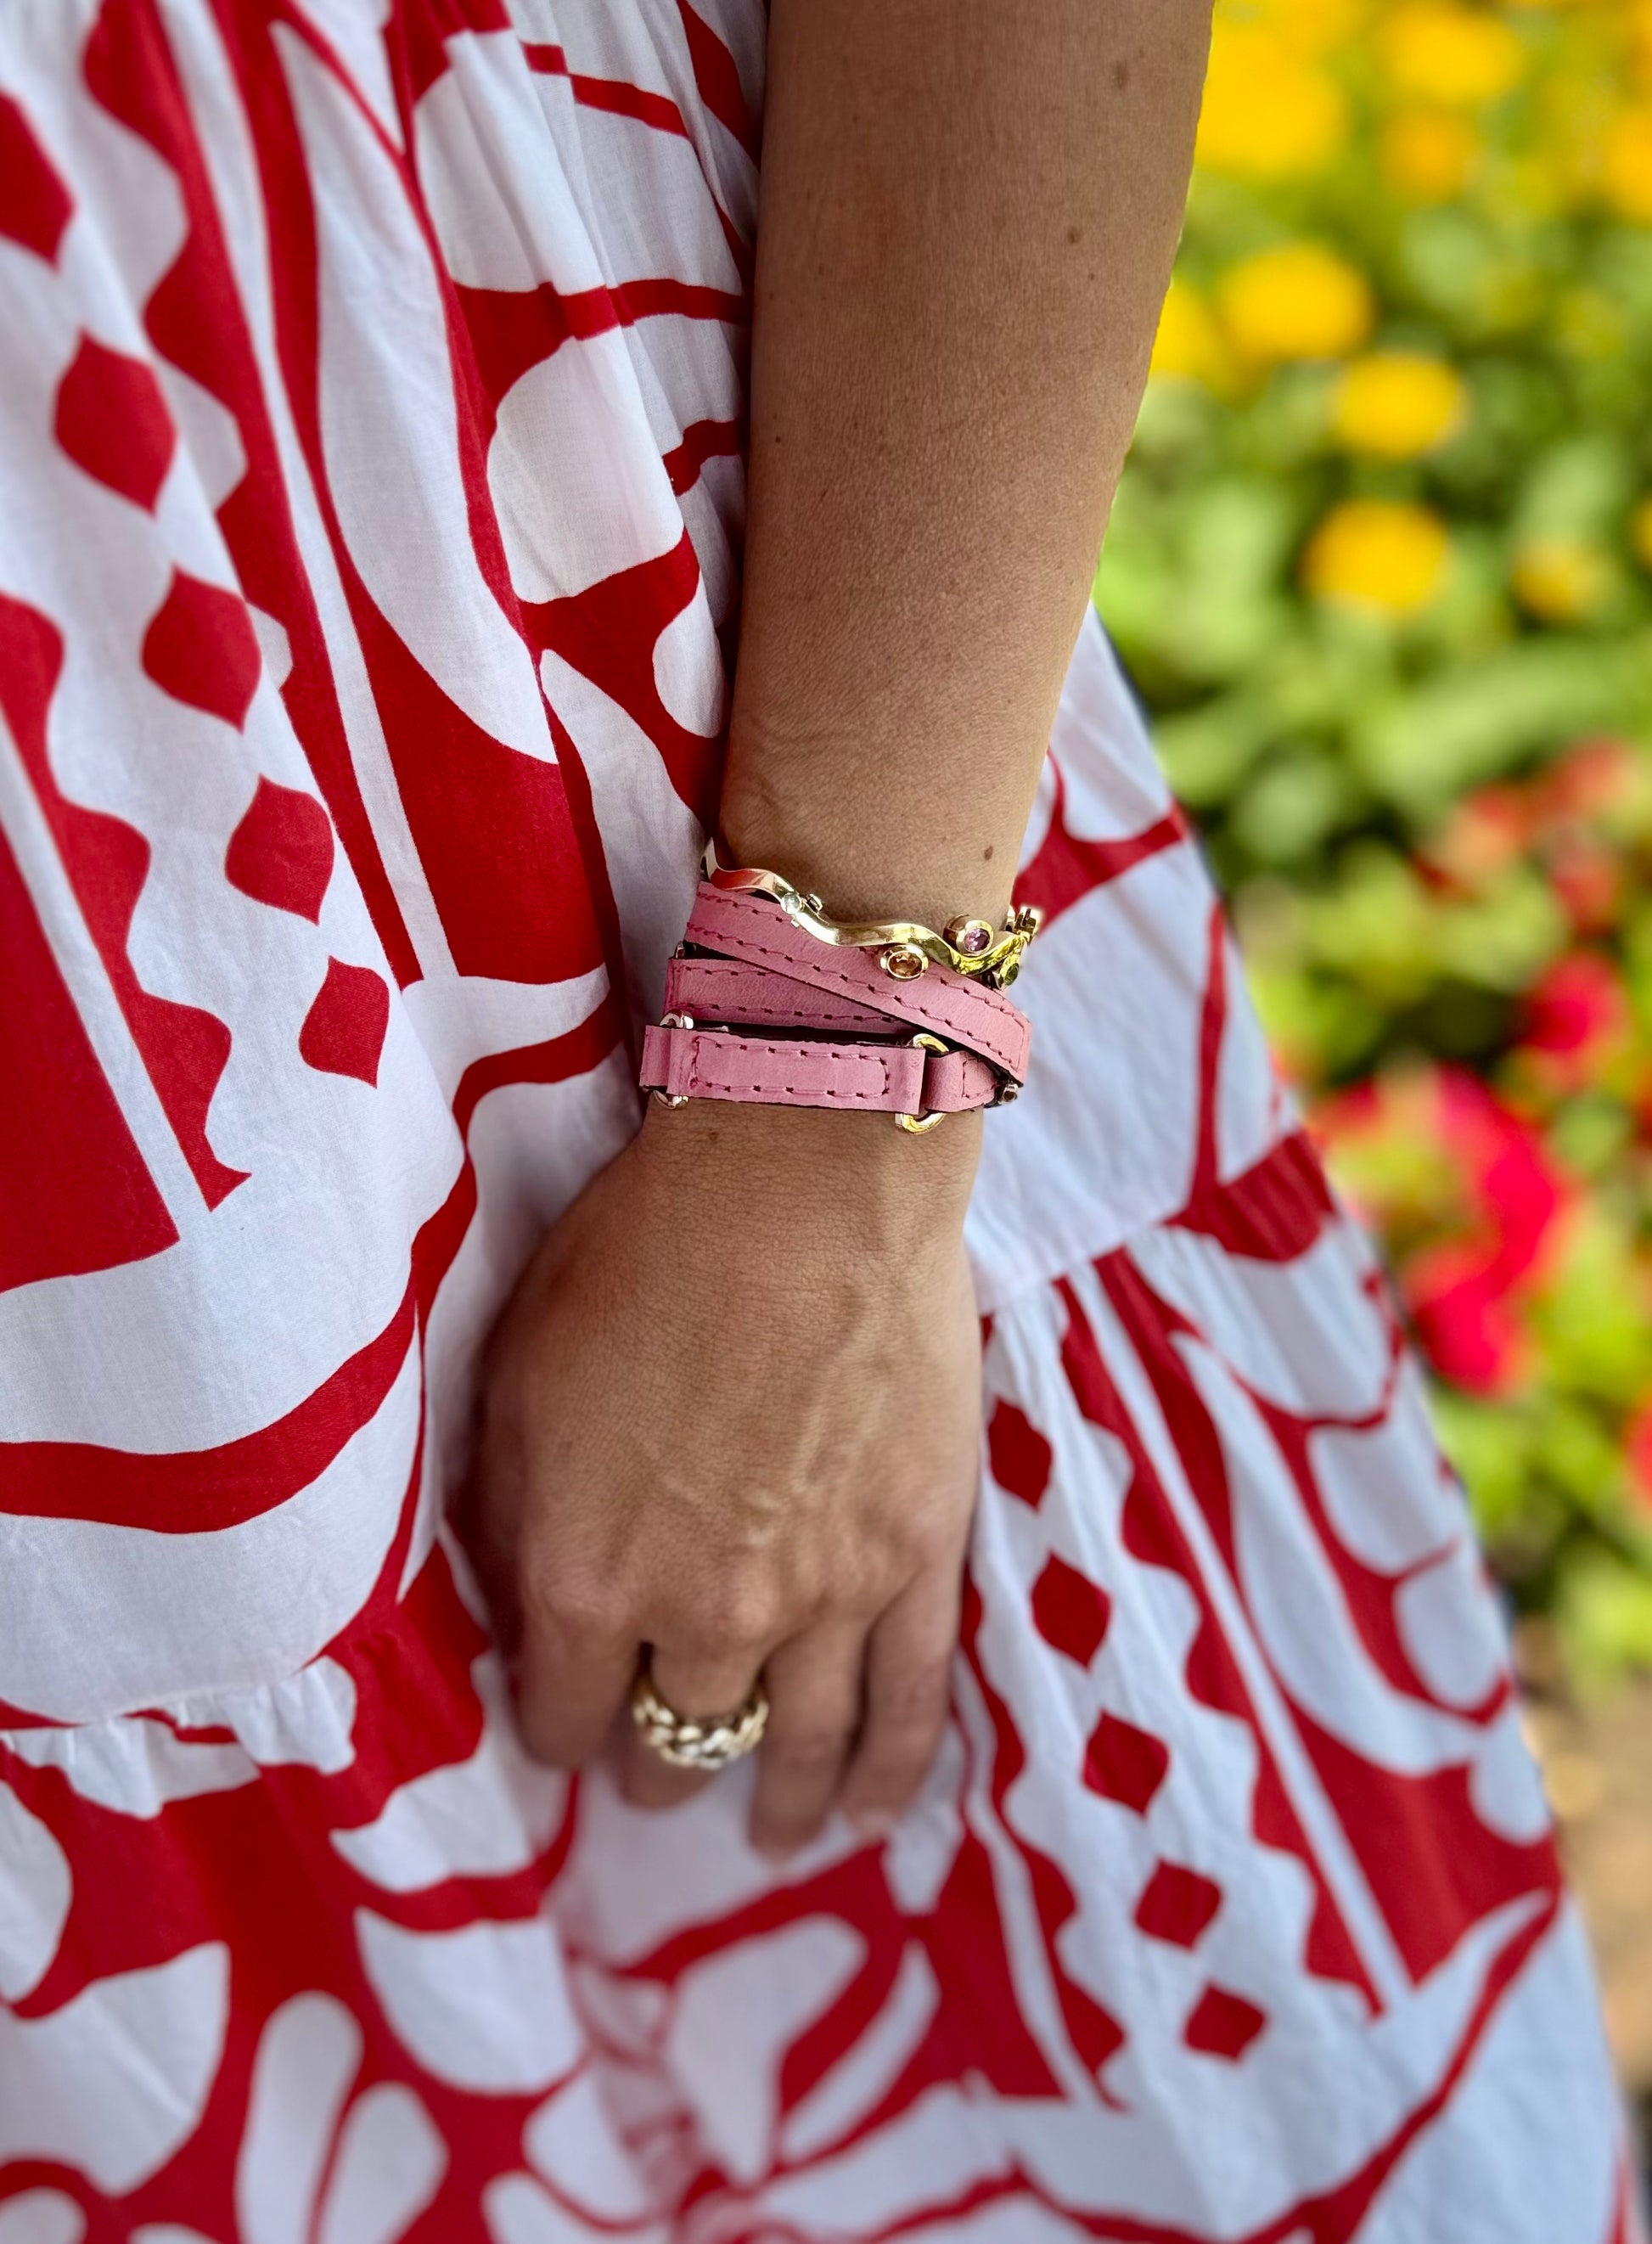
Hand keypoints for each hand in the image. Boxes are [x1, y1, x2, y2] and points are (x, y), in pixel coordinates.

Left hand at [471, 1098, 983, 1855]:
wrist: (802, 1180)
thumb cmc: (641, 1252)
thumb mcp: (517, 1375)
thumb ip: (512, 1509)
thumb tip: (519, 1596)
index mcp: (582, 1574)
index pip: (559, 1712)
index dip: (557, 1725)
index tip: (566, 1719)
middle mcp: (700, 1613)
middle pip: (674, 1735)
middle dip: (655, 1760)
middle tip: (655, 1763)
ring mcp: (824, 1597)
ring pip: (795, 1744)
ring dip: (775, 1801)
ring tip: (771, 1835)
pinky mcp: (919, 1557)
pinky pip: (909, 1702)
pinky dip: (888, 1772)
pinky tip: (870, 1816)